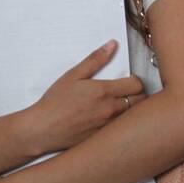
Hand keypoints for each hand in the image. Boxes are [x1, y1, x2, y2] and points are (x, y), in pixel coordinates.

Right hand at [18, 39, 145, 154]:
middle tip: (128, 93)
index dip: (136, 81)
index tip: (128, 81)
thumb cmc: (55, 102)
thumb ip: (95, 60)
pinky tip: (111, 119)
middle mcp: (110, 109)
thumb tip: (112, 45)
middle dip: (138, 95)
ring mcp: (108, 125)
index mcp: (104, 91)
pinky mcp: (104, 138)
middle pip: (141, 101)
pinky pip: (122, 129)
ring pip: (133, 116)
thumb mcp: (73, 75)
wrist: (42, 129)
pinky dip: (122, 123)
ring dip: (132, 109)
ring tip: (121, 105)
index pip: (137, 85)